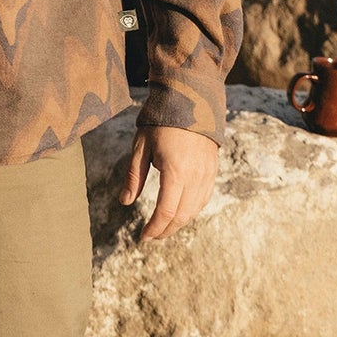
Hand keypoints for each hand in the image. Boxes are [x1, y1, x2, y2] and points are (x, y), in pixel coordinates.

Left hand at [119, 125, 218, 241]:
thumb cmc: (160, 121)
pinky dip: (191, 210)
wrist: (190, 98)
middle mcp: (195, 177)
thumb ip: (134, 176)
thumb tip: (124, 202)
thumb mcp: (141, 146)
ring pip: (195, 210)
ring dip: (179, 223)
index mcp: (175, 171)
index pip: (166, 211)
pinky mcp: (212, 170)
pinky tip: (180, 211)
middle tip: (150, 236)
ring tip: (162, 227)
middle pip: (182, 216)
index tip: (143, 237)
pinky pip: (204, 198)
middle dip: (166, 230)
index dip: (154, 228)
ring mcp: (207, 174)